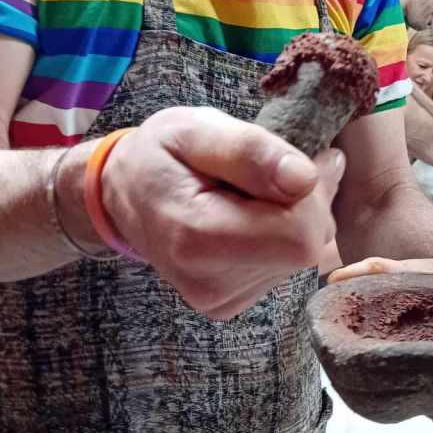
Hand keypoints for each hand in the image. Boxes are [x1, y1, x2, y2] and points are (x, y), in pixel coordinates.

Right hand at [99, 106, 344, 317]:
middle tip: (268, 171)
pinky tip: (248, 216)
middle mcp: (209, 283)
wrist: (123, 192)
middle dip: (304, 204)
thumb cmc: (160, 153)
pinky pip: (283, 267)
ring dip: (291, 218)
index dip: (309, 195)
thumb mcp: (197, 128)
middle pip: (304, 247)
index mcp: (197, 238)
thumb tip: (305, 179)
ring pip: (299, 257)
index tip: (284, 162)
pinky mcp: (229, 304)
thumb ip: (250, 150)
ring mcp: (219, 300)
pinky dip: (279, 237)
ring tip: (249, 193)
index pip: (300, 235)